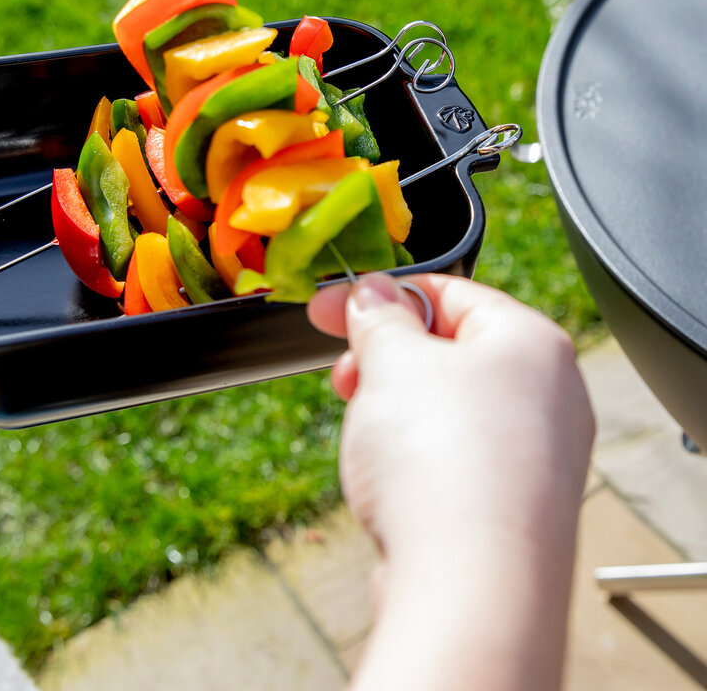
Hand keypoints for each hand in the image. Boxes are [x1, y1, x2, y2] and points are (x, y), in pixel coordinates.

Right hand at [308, 273, 594, 690]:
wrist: (468, 590)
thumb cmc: (444, 466)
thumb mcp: (393, 360)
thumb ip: (380, 315)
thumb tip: (374, 293)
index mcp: (532, 342)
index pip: (451, 291)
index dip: (382, 295)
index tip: (334, 306)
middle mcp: (548, 395)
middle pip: (448, 349)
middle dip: (384, 358)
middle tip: (345, 373)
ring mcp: (535, 455)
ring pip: (447, 406)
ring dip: (394, 408)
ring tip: (367, 431)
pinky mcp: (512, 506)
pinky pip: (454, 457)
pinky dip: (414, 455)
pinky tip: (389, 477)